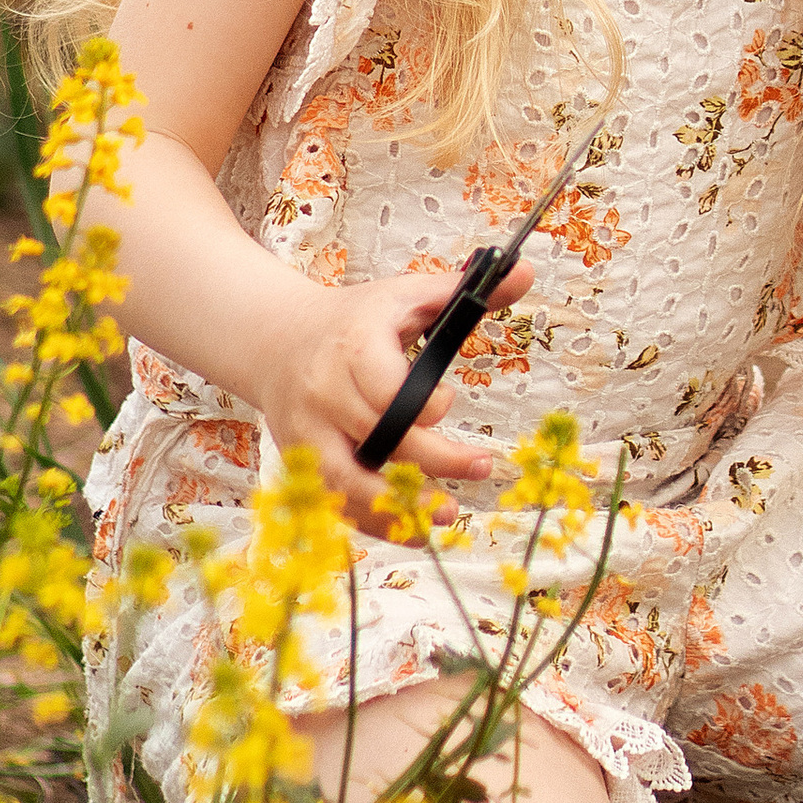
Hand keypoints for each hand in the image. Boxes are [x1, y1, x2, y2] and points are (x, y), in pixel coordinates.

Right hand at [243, 260, 533, 524]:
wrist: (277, 341)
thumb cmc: (354, 320)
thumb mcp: (405, 295)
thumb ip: (463, 291)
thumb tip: (526, 272)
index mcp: (353, 345)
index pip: (388, 389)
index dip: (424, 405)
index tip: (447, 402)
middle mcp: (325, 391)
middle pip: (380, 437)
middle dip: (435, 458)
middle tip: (481, 465)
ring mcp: (309, 431)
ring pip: (350, 480)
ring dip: (399, 506)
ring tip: (446, 514)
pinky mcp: (301, 459)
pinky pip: (336, 500)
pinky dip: (372, 522)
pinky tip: (412, 531)